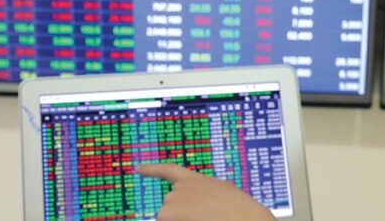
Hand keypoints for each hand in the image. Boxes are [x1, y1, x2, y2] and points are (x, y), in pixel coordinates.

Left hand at [136, 163, 277, 220]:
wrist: (247, 218)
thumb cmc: (240, 210)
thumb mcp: (221, 195)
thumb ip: (203, 196)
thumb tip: (193, 206)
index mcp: (196, 180)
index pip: (169, 171)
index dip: (152, 170)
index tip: (138, 168)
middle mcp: (181, 187)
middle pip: (169, 205)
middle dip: (181, 215)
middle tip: (206, 218)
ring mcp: (174, 198)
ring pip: (167, 216)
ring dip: (181, 220)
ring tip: (207, 219)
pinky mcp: (168, 212)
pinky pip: (163, 220)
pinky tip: (185, 218)